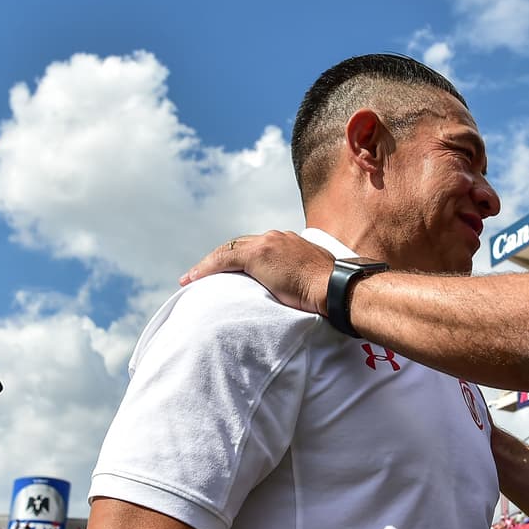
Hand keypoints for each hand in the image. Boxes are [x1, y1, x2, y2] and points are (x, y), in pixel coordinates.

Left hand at [180, 231, 334, 315]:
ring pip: (228, 250)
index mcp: (292, 242)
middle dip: (222, 259)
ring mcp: (268, 243)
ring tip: (192, 278)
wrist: (338, 288)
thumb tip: (306, 290)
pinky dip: (204, 269)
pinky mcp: (258, 254)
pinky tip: (190, 279)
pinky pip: (223, 259)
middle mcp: (278, 237)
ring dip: (209, 264)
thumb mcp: (318, 279)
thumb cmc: (334, 291)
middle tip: (205, 273)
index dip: (242, 258)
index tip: (233, 272)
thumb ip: (307, 277)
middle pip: (240, 244)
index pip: (259, 246)